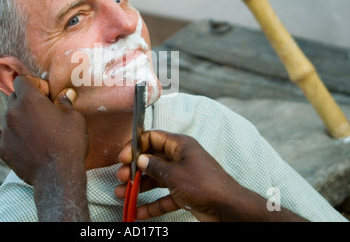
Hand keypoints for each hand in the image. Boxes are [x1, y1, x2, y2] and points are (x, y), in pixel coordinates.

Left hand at [0, 75, 87, 185]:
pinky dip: (0, 135)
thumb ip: (66, 103)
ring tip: (34, 128)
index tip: (48, 95)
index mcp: (30, 99)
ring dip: (18, 117)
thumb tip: (66, 94)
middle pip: (14, 96)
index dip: (36, 84)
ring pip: (6, 115)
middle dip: (27, 100)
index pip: (23, 80)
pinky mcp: (1, 149)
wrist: (58, 174)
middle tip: (44, 112)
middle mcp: (13, 112)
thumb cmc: (69, 143)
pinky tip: (11, 138)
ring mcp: (5, 130)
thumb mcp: (74, 118)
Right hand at [116, 130, 233, 220]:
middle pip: (152, 159)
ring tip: (122, 193)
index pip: (153, 138)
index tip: (123, 158)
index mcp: (180, 145)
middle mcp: (180, 158)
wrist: (228, 208)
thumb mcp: (174, 174)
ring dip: (139, 187)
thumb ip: (154, 166)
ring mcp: (182, 176)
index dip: (136, 146)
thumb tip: (140, 160)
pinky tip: (138, 212)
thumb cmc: (204, 185)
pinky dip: (152, 204)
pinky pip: (164, 197)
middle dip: (134, 169)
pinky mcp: (184, 193)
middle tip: (121, 177)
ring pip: (156, 179)